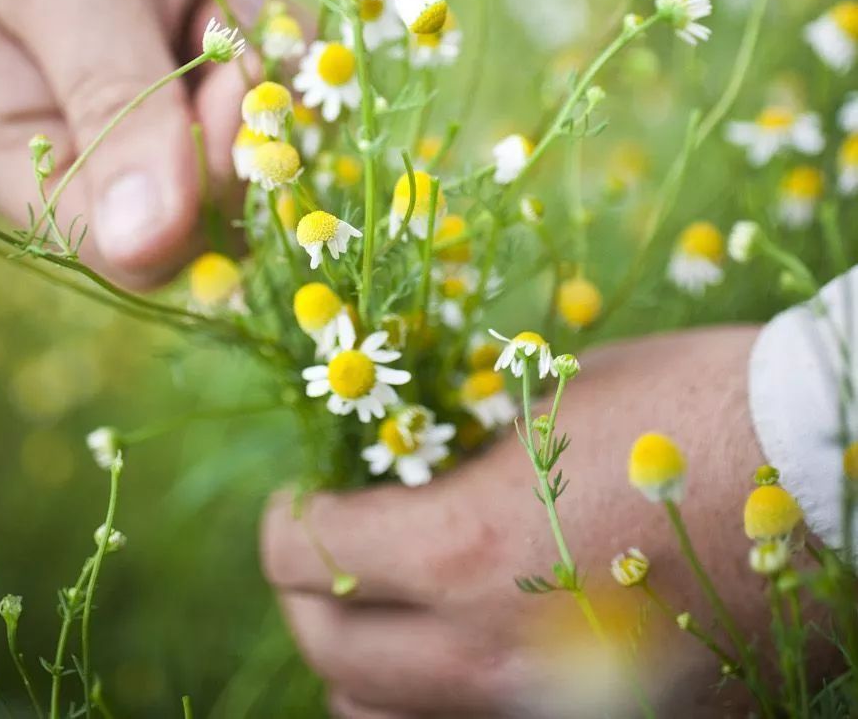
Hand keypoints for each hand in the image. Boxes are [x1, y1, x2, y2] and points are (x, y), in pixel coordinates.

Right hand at [0, 0, 281, 283]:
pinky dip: (286, 55)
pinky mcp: (217, 86)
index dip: (185, 196)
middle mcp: (75, 146)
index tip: (219, 94)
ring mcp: (155, 118)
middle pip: (195, 216)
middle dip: (231, 122)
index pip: (105, 243)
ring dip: (259, 78)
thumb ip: (116, 104)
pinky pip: (288, 115)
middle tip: (221, 32)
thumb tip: (150, 248)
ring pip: (253, 165)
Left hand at [263, 325, 768, 716]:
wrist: (817, 471)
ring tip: (378, 613)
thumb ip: (462, 456)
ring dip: (363, 670)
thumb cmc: (685, 404)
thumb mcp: (550, 403)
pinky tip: (463, 650)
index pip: (312, 555)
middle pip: (333, 656)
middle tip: (318, 552)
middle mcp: (490, 649)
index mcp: (463, 546)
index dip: (287, 522)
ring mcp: (552, 707)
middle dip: (304, 597)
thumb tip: (408, 471)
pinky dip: (444, 701)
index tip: (300, 498)